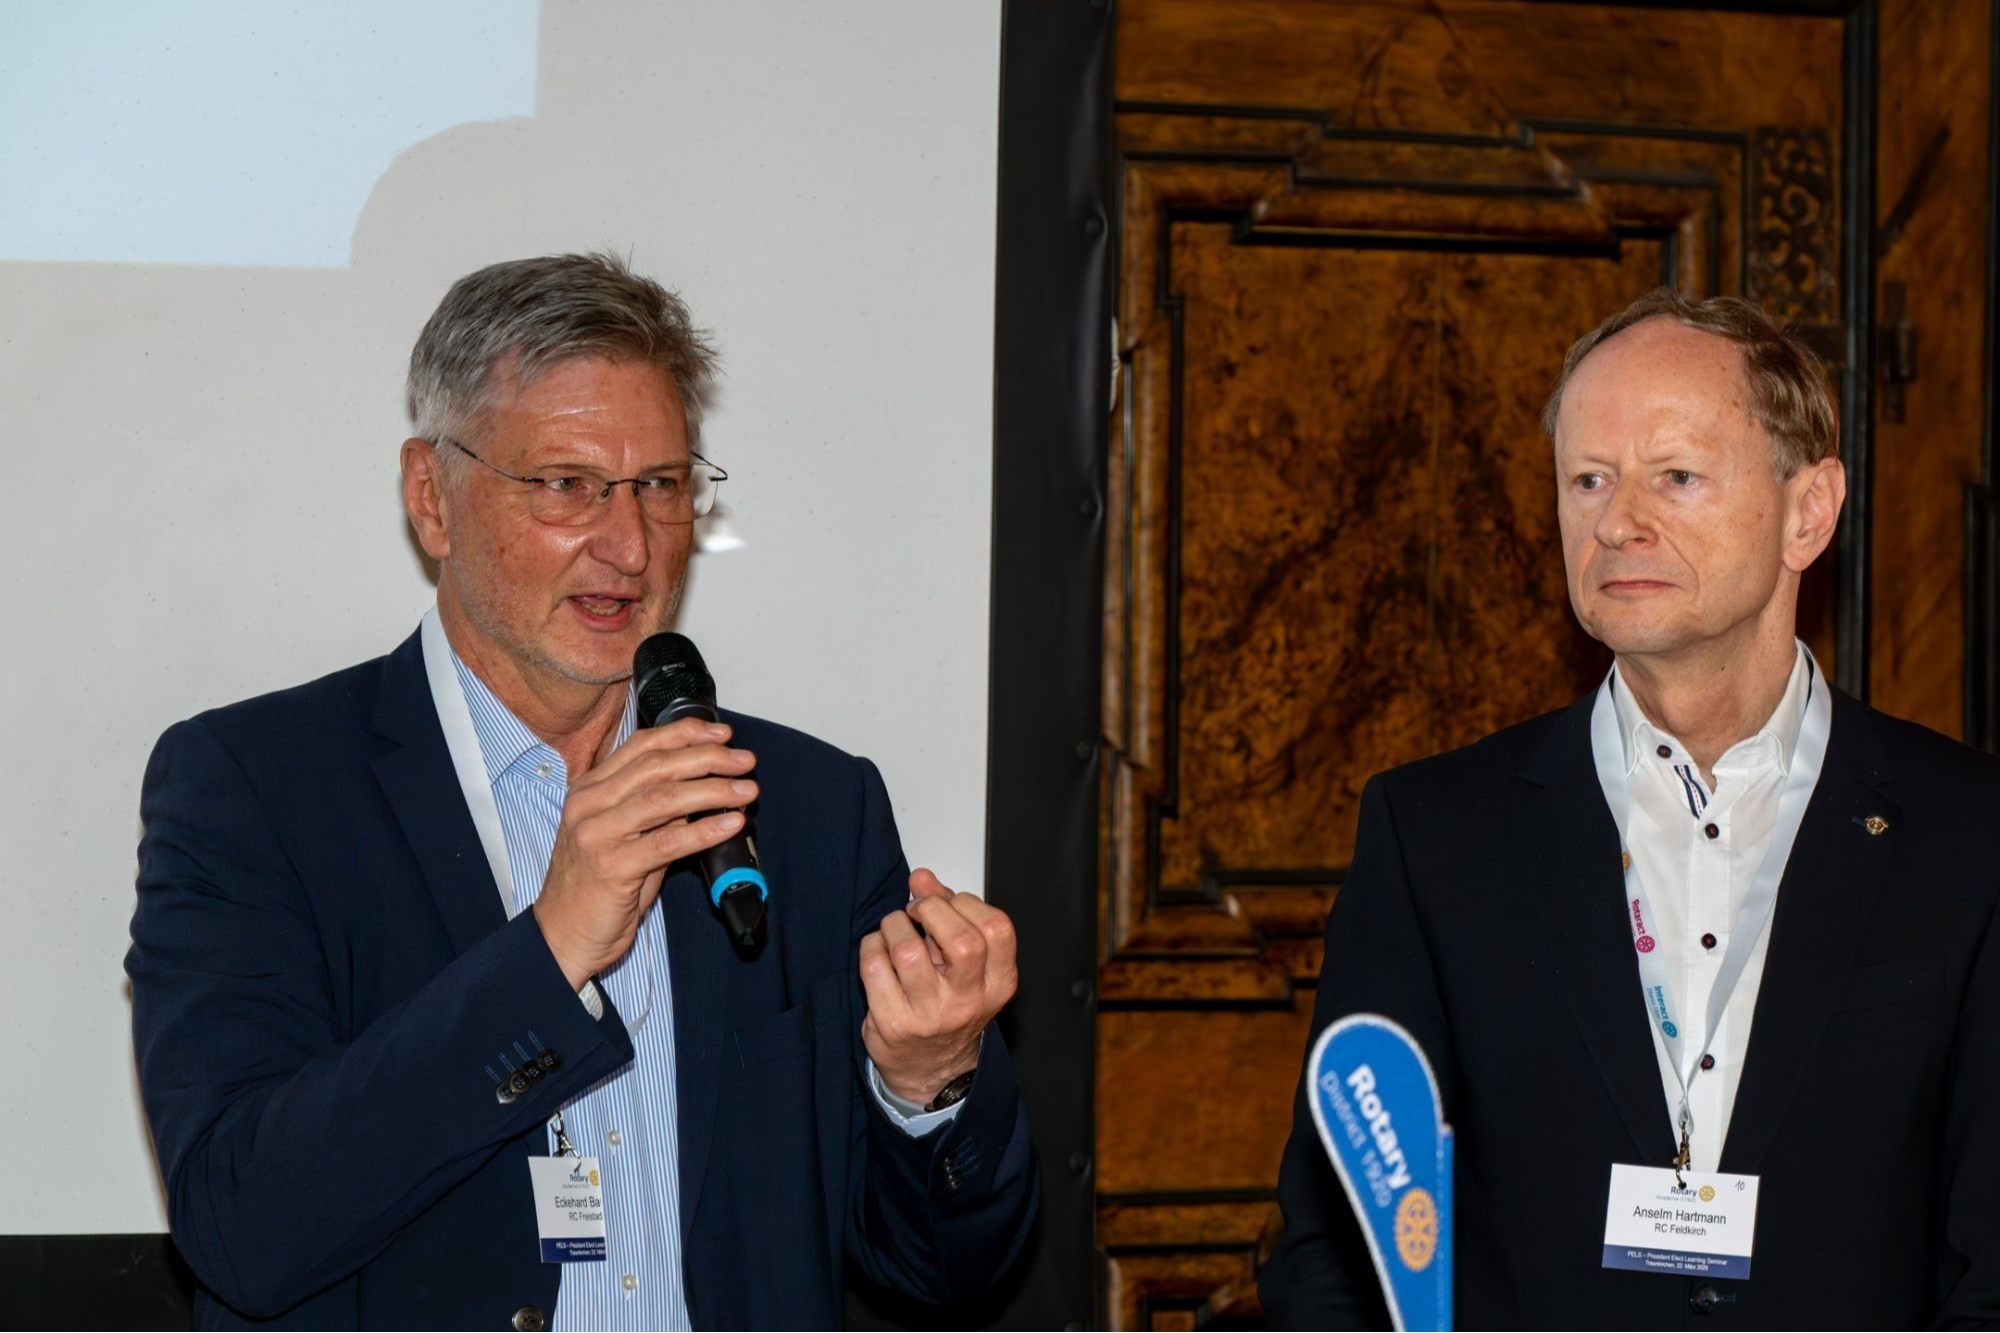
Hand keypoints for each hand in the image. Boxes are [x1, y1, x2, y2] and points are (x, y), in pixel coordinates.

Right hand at [533, 719, 756, 988]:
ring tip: (746, 791)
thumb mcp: (624, 838)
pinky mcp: (610, 867)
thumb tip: (700, 789)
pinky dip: (704, 831)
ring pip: (664, 798)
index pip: (642, 746)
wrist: (562, 937)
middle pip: (657, 766)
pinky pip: (667, 842)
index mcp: (589, 789)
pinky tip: (731, 824)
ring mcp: (596, 834)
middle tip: (745, 761)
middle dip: (708, 758)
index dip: (685, 734)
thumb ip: (656, 812)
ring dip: (713, 790)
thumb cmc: (597, 889)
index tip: (722, 733)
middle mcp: (589, 805)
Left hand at [859, 869, 1018, 1104]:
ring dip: (893, 925)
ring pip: (908, 951)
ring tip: (894, 929)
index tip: (946, 904)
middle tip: (916, 912)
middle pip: (962, 941)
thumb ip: (948, 912)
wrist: (930, 1069)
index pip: (996, 928)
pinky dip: (871, 946)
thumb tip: (921, 878)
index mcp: (998, 982)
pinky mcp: (894, 1024)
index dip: (965, 903)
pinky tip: (878, 952)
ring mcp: (931, 1016)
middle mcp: (969, 1001)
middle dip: (930, 909)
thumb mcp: (963, 961)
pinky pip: (874, 967)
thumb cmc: (948, 1003)